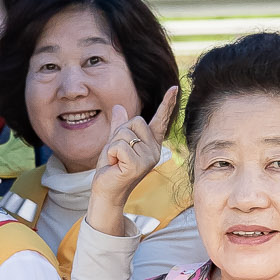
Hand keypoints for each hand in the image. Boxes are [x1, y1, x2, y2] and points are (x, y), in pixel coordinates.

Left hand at [84, 85, 177, 236]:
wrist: (106, 191)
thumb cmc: (111, 169)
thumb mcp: (114, 143)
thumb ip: (118, 126)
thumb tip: (118, 107)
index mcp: (151, 144)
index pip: (159, 120)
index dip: (167, 103)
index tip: (174, 88)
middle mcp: (154, 150)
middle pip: (135, 121)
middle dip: (119, 134)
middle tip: (118, 154)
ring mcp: (149, 158)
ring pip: (125, 133)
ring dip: (113, 146)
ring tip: (116, 162)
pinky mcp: (139, 165)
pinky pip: (120, 146)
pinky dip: (112, 154)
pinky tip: (115, 167)